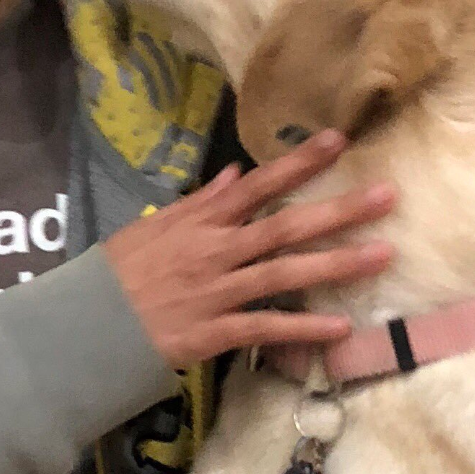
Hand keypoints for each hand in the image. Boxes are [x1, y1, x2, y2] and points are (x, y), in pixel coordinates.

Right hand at [105, 131, 395, 367]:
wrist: (87, 325)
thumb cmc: (118, 272)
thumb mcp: (153, 226)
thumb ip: (200, 203)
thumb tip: (233, 174)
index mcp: (201, 222)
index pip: (258, 185)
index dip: (298, 163)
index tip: (338, 141)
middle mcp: (216, 251)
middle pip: (285, 227)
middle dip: (337, 211)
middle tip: (387, 197)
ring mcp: (218, 292)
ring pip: (285, 275)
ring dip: (335, 265)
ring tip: (383, 254)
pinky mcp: (214, 332)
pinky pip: (266, 329)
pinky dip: (302, 330)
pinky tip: (341, 328)